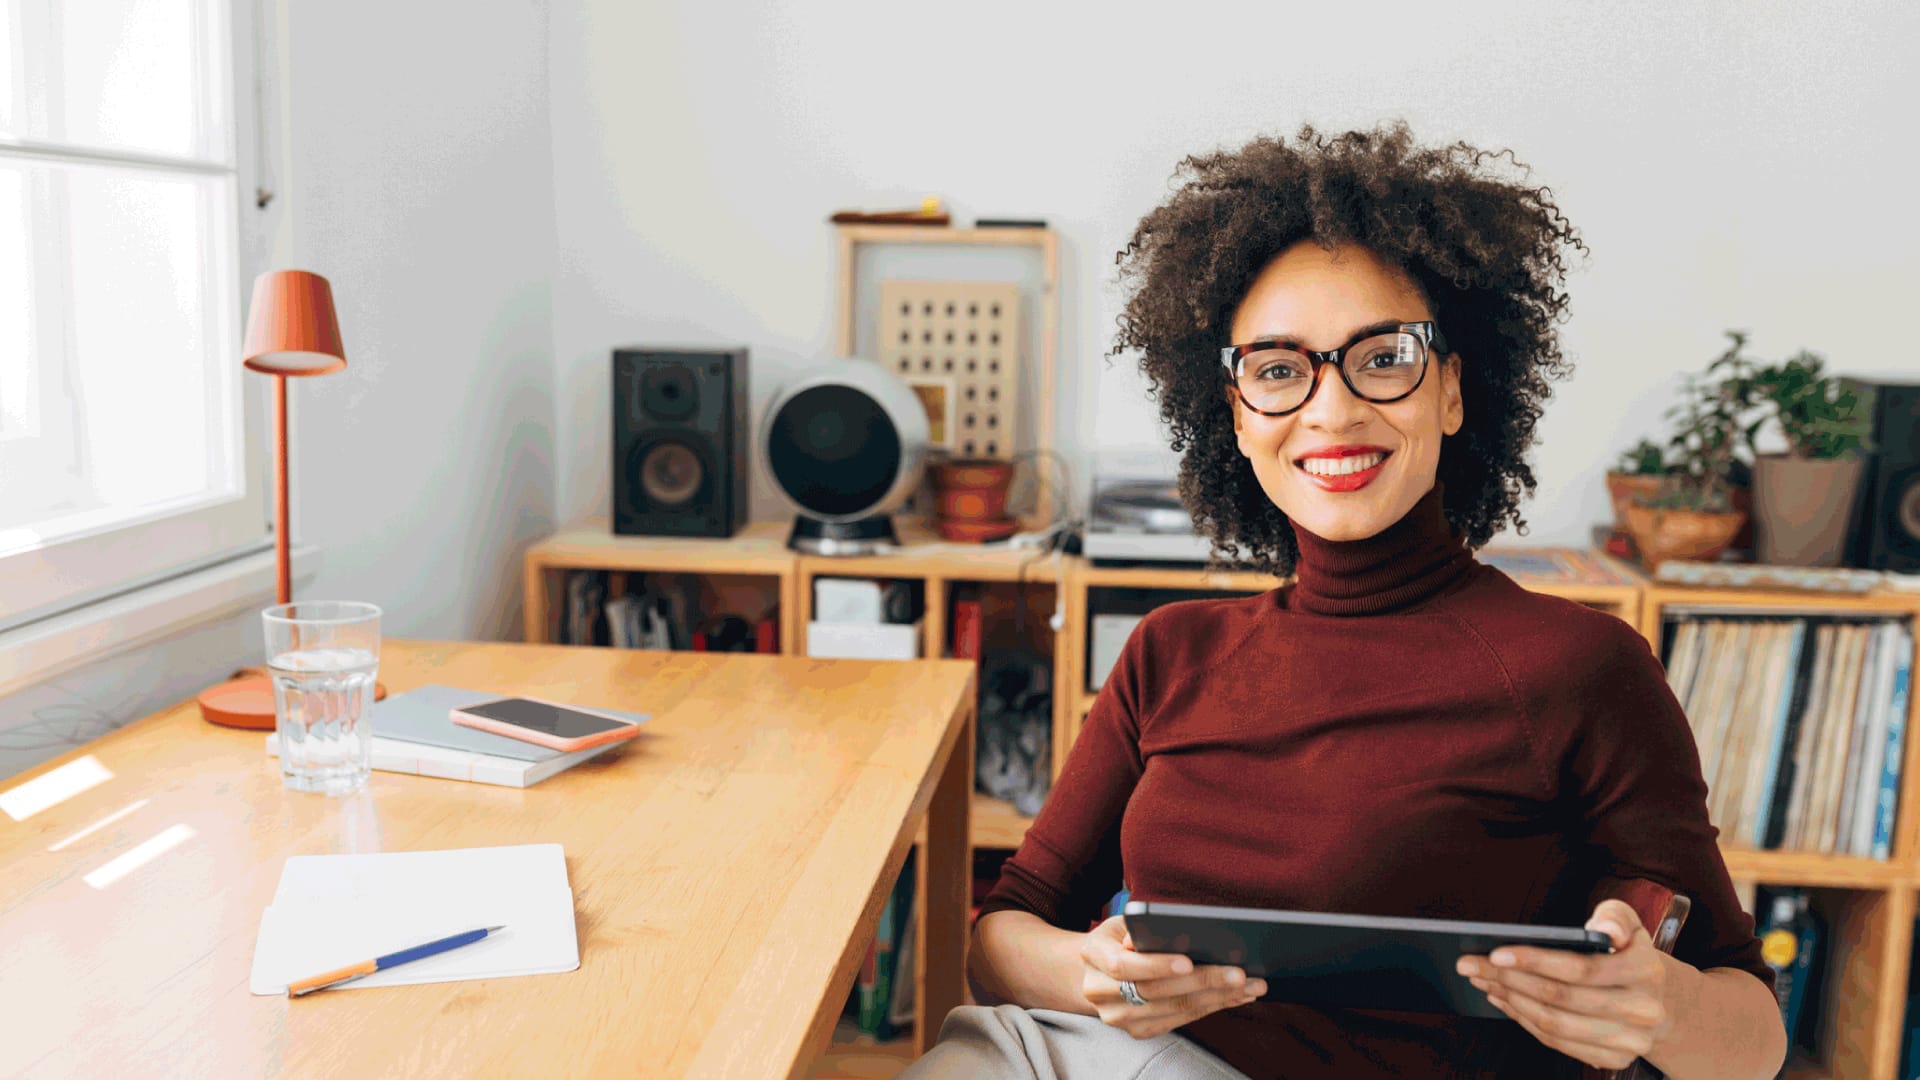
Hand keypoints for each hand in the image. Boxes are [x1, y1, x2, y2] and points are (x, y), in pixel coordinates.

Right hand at [1079, 914, 1266, 1038]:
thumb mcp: (1122, 922)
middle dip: (1202, 982)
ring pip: (1174, 1009)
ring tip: (1250, 985)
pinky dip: (1212, 1007)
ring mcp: (1120, 1017)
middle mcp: (1101, 992)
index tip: (1188, 960)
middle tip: (1239, 973)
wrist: (1095, 972)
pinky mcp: (1139, 1031)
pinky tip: (1237, 996)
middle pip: (1156, 992)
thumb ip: (1141, 926)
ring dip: (1217, 998)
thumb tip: (1171, 931)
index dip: (1156, 965)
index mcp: (1094, 956)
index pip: (1123, 966)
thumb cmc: (1118, 939)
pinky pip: (1181, 1020)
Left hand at [1455, 899, 1676, 1070]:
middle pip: (1561, 998)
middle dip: (1509, 979)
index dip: (1535, 961)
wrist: (1662, 1002)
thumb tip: (1603, 929)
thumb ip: (1615, 916)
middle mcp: (1641, 1011)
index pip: (1582, 969)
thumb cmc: (1630, 953)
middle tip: (1471, 964)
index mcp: (1645, 972)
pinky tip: (1502, 999)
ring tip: (1482, 980)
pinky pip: (1557, 1042)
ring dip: (1510, 1001)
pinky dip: (1523, 1021)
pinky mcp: (1613, 1059)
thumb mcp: (1630, 923)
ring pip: (1554, 1024)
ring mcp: (1628, 1041)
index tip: (1495, 952)